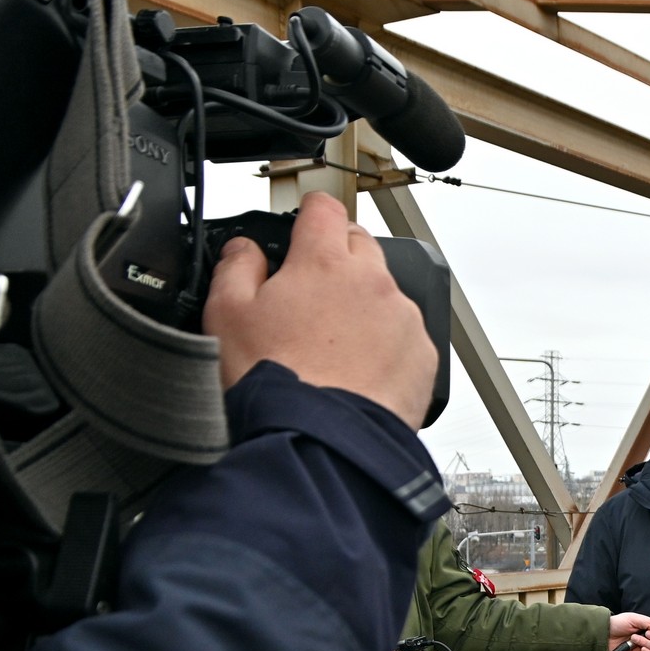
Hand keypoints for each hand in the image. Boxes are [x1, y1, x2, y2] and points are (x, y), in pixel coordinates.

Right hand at [202, 191, 436, 428]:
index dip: (310, 214)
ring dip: (363, 305)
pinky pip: (406, 334)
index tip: (304, 225)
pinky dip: (386, 344)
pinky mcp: (423, 356)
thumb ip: (236, 267)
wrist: (322, 442)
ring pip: (385, 292)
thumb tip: (244, 249)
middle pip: (359, 245)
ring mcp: (404, 318)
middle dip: (337, 259)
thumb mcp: (226, 315)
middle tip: (310, 294)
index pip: (324, 208)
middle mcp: (373, 282)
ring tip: (332, 345)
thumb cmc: (277, 383)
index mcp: (324, 262)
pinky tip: (358, 369)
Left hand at [608, 612, 649, 650]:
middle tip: (646, 633)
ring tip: (634, 639)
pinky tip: (642, 649)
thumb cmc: (617, 624)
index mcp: (648, 627)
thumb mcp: (634, 618)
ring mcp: (643, 647)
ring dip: (646, 642)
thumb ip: (649, 622)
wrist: (605, 635)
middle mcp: (647, 638)